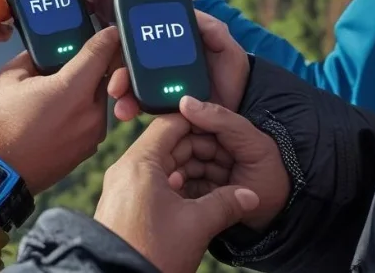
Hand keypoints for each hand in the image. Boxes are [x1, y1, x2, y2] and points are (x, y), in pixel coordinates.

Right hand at [0, 27, 118, 192]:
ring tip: (58, 90)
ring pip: (98, 100)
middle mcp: (90, 113)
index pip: (101, 52)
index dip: (107, 37)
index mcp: (72, 89)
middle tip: (74, 59)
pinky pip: (90, 121)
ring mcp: (91, 136)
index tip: (110, 29)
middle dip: (94, 66)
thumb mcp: (7, 79)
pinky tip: (57, 113)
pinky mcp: (86, 151)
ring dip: (86, 90)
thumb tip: (45, 54)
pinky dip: (81, 111)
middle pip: (104, 78)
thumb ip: (32, 59)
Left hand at [94, 114, 259, 272]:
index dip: (196, 122)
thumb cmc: (153, 252)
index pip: (168, 125)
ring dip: (189, 169)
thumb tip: (251, 195)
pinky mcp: (125, 204)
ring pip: (161, 165)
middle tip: (226, 156)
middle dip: (198, 150)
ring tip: (217, 178)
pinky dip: (175, 184)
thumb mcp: (196, 225)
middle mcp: (126, 169)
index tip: (220, 127)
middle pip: (166, 144)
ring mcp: (123, 187)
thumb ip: (226, 203)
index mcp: (139, 163)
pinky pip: (152, 182)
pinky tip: (196, 196)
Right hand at [108, 11, 250, 120]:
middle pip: (132, 63)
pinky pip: (141, 105)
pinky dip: (129, 106)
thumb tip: (189, 12)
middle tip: (116, 83)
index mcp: (175, 47)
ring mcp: (160, 86)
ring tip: (120, 99)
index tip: (121, 45)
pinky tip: (126, 111)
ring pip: (131, 84)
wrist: (240, 111)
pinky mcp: (162, 108)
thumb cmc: (234, 76)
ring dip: (121, 90)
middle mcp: (163, 65)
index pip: (145, 40)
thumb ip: (212, 28)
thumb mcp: (227, 47)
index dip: (129, 41)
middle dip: (119, 71)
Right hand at [173, 97, 289, 231]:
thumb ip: (222, 120)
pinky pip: (182, 187)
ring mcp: (205, 172)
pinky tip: (175, 194)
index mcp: (221, 132)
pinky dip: (178, 190)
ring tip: (171, 185)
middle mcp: (210, 149)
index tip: (162, 139)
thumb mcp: (252, 143)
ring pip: (178, 168)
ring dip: (173, 175)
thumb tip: (185, 101)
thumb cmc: (272, 175)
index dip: (175, 129)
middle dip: (172, 157)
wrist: (281, 214)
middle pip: (181, 148)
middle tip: (166, 170)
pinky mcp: (201, 192)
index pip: (190, 124)